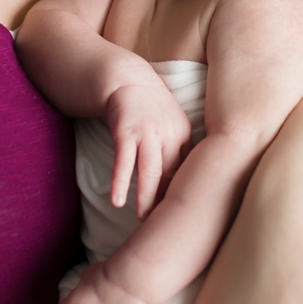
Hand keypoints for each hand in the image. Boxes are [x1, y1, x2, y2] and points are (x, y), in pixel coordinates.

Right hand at [103, 75, 191, 217]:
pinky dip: (120, 182)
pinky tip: (116, 200)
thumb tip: (181, 180)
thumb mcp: (172, 124)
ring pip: (150, 171)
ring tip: (143, 219)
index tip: (179, 214)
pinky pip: (123, 161)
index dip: (183, 194)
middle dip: (167, 202)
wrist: (125, 78)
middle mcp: (169, 134)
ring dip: (146, 197)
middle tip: (163, 225)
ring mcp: (147, 132)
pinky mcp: (125, 130)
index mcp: (184, 134)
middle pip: (171, 175)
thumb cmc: (149, 106)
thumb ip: (178, 148)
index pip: (186, 172)